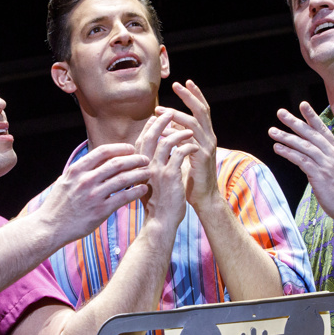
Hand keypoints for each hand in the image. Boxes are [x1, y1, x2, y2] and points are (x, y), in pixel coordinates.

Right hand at [40, 143, 150, 243]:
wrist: (49, 227)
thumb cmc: (58, 205)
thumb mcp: (65, 180)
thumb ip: (81, 170)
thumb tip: (95, 160)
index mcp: (77, 170)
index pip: (103, 151)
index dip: (120, 148)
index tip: (131, 148)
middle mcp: (85, 180)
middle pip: (117, 163)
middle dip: (135, 159)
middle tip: (145, 159)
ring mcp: (93, 195)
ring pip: (123, 179)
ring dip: (139, 174)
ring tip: (149, 172)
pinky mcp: (100, 211)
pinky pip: (123, 198)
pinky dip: (136, 191)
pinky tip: (143, 189)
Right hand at [135, 112, 193, 231]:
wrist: (161, 222)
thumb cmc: (158, 203)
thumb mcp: (150, 182)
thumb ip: (150, 167)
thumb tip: (157, 154)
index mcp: (139, 166)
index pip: (142, 139)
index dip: (149, 126)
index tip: (157, 118)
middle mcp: (145, 166)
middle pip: (150, 136)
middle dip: (161, 121)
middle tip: (170, 112)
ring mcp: (156, 170)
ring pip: (166, 141)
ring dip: (179, 132)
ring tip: (189, 129)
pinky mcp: (169, 176)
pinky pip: (179, 153)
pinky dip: (188, 147)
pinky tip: (194, 147)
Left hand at [162, 79, 218, 211]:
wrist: (203, 199)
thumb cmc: (191, 177)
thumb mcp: (184, 153)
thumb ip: (179, 139)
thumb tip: (167, 126)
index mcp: (206, 135)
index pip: (201, 110)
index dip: (194, 95)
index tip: (184, 83)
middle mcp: (209, 138)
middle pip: (201, 110)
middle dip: (189, 96)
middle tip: (177, 84)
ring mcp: (207, 147)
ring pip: (193, 123)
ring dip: (176, 114)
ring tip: (159, 110)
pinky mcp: (202, 158)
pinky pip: (188, 141)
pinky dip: (174, 135)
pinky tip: (162, 133)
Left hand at [269, 101, 333, 222]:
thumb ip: (324, 159)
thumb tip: (308, 153)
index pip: (322, 129)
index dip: (312, 116)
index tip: (303, 104)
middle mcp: (331, 154)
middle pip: (310, 134)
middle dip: (294, 122)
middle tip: (280, 112)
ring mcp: (326, 164)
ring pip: (303, 145)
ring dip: (286, 137)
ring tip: (272, 131)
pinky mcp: (319, 175)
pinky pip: (301, 160)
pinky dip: (288, 153)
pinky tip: (277, 148)